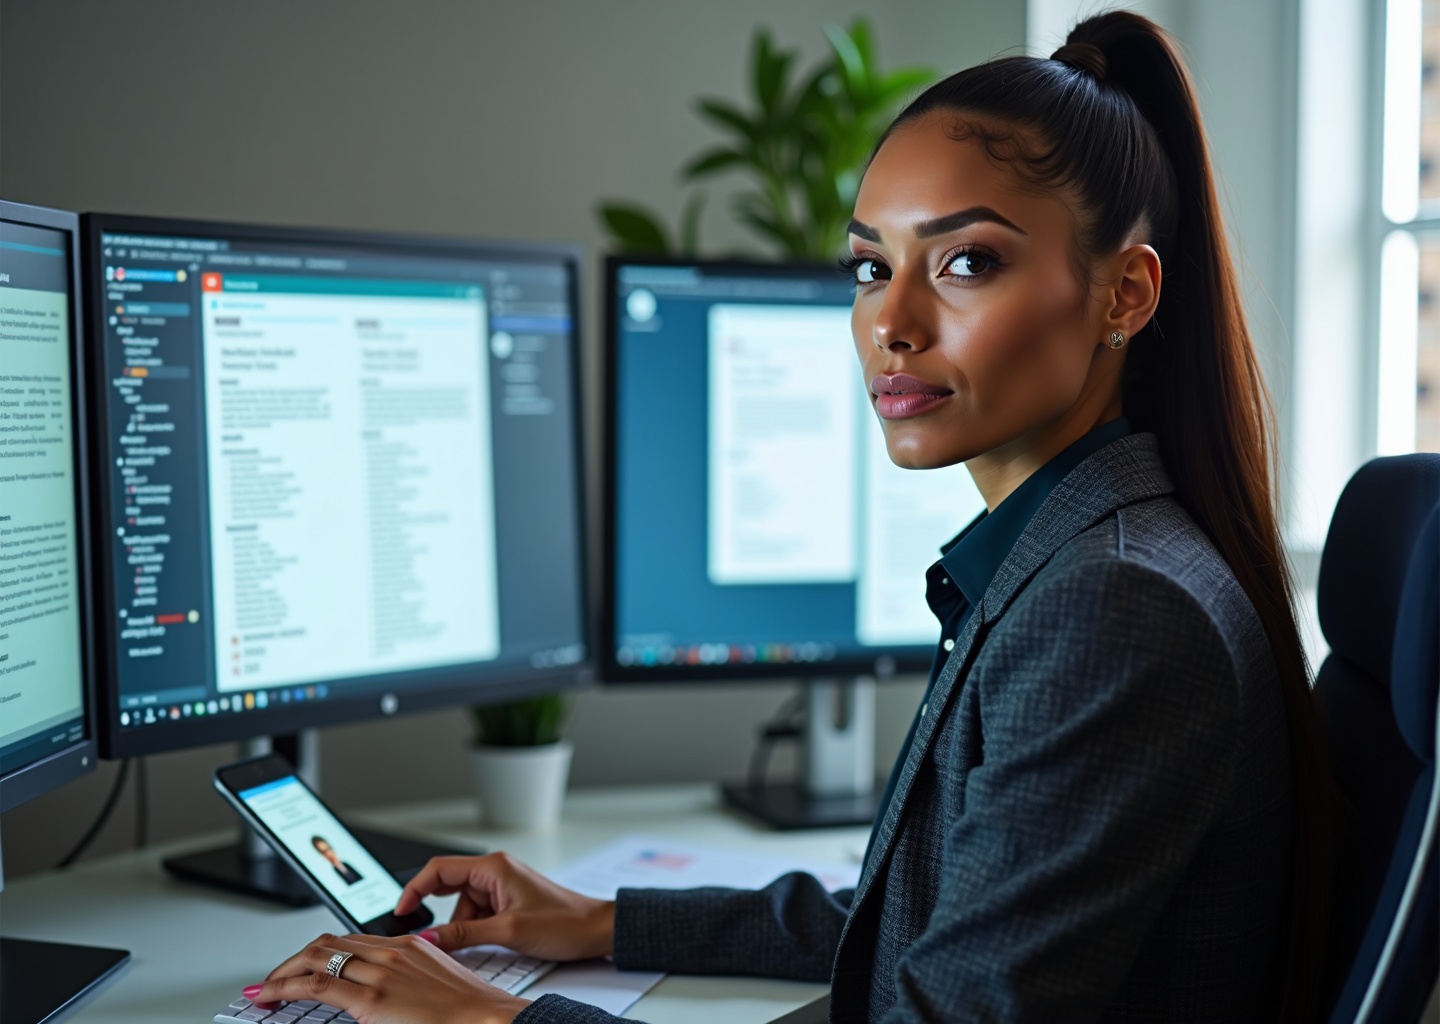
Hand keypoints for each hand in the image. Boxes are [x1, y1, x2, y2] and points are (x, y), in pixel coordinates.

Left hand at [244, 931, 527, 1023]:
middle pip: (327, 942)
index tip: (300, 966)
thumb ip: (408, 980)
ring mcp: (381, 972)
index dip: (316, 952)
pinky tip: (271, 995)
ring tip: (266, 989)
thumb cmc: (469, 1010)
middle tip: (274, 979)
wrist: (488, 1019)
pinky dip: (286, 986)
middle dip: (293, 959)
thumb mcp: (435, 984)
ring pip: (316, 957)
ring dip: (283, 972)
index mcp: (407, 946)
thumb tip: (386, 995)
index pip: (349, 939)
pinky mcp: (373, 997)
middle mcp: (391, 952)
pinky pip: (318, 984)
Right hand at [395, 852, 614, 960]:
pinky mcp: (508, 902)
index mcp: (493, 867)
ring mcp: (502, 887)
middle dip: (442, 917)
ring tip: (483, 944)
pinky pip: (478, 914)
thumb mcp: (508, 932)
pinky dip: (475, 930)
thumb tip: (429, 938)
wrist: (596, 929)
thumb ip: (465, 935)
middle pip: (449, 889)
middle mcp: (495, 872)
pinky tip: (486, 943)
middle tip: (435, 940)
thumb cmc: (564, 922)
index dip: (414, 889)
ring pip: (463, 907)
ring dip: (463, 928)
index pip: (439, 869)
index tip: (400, 912)